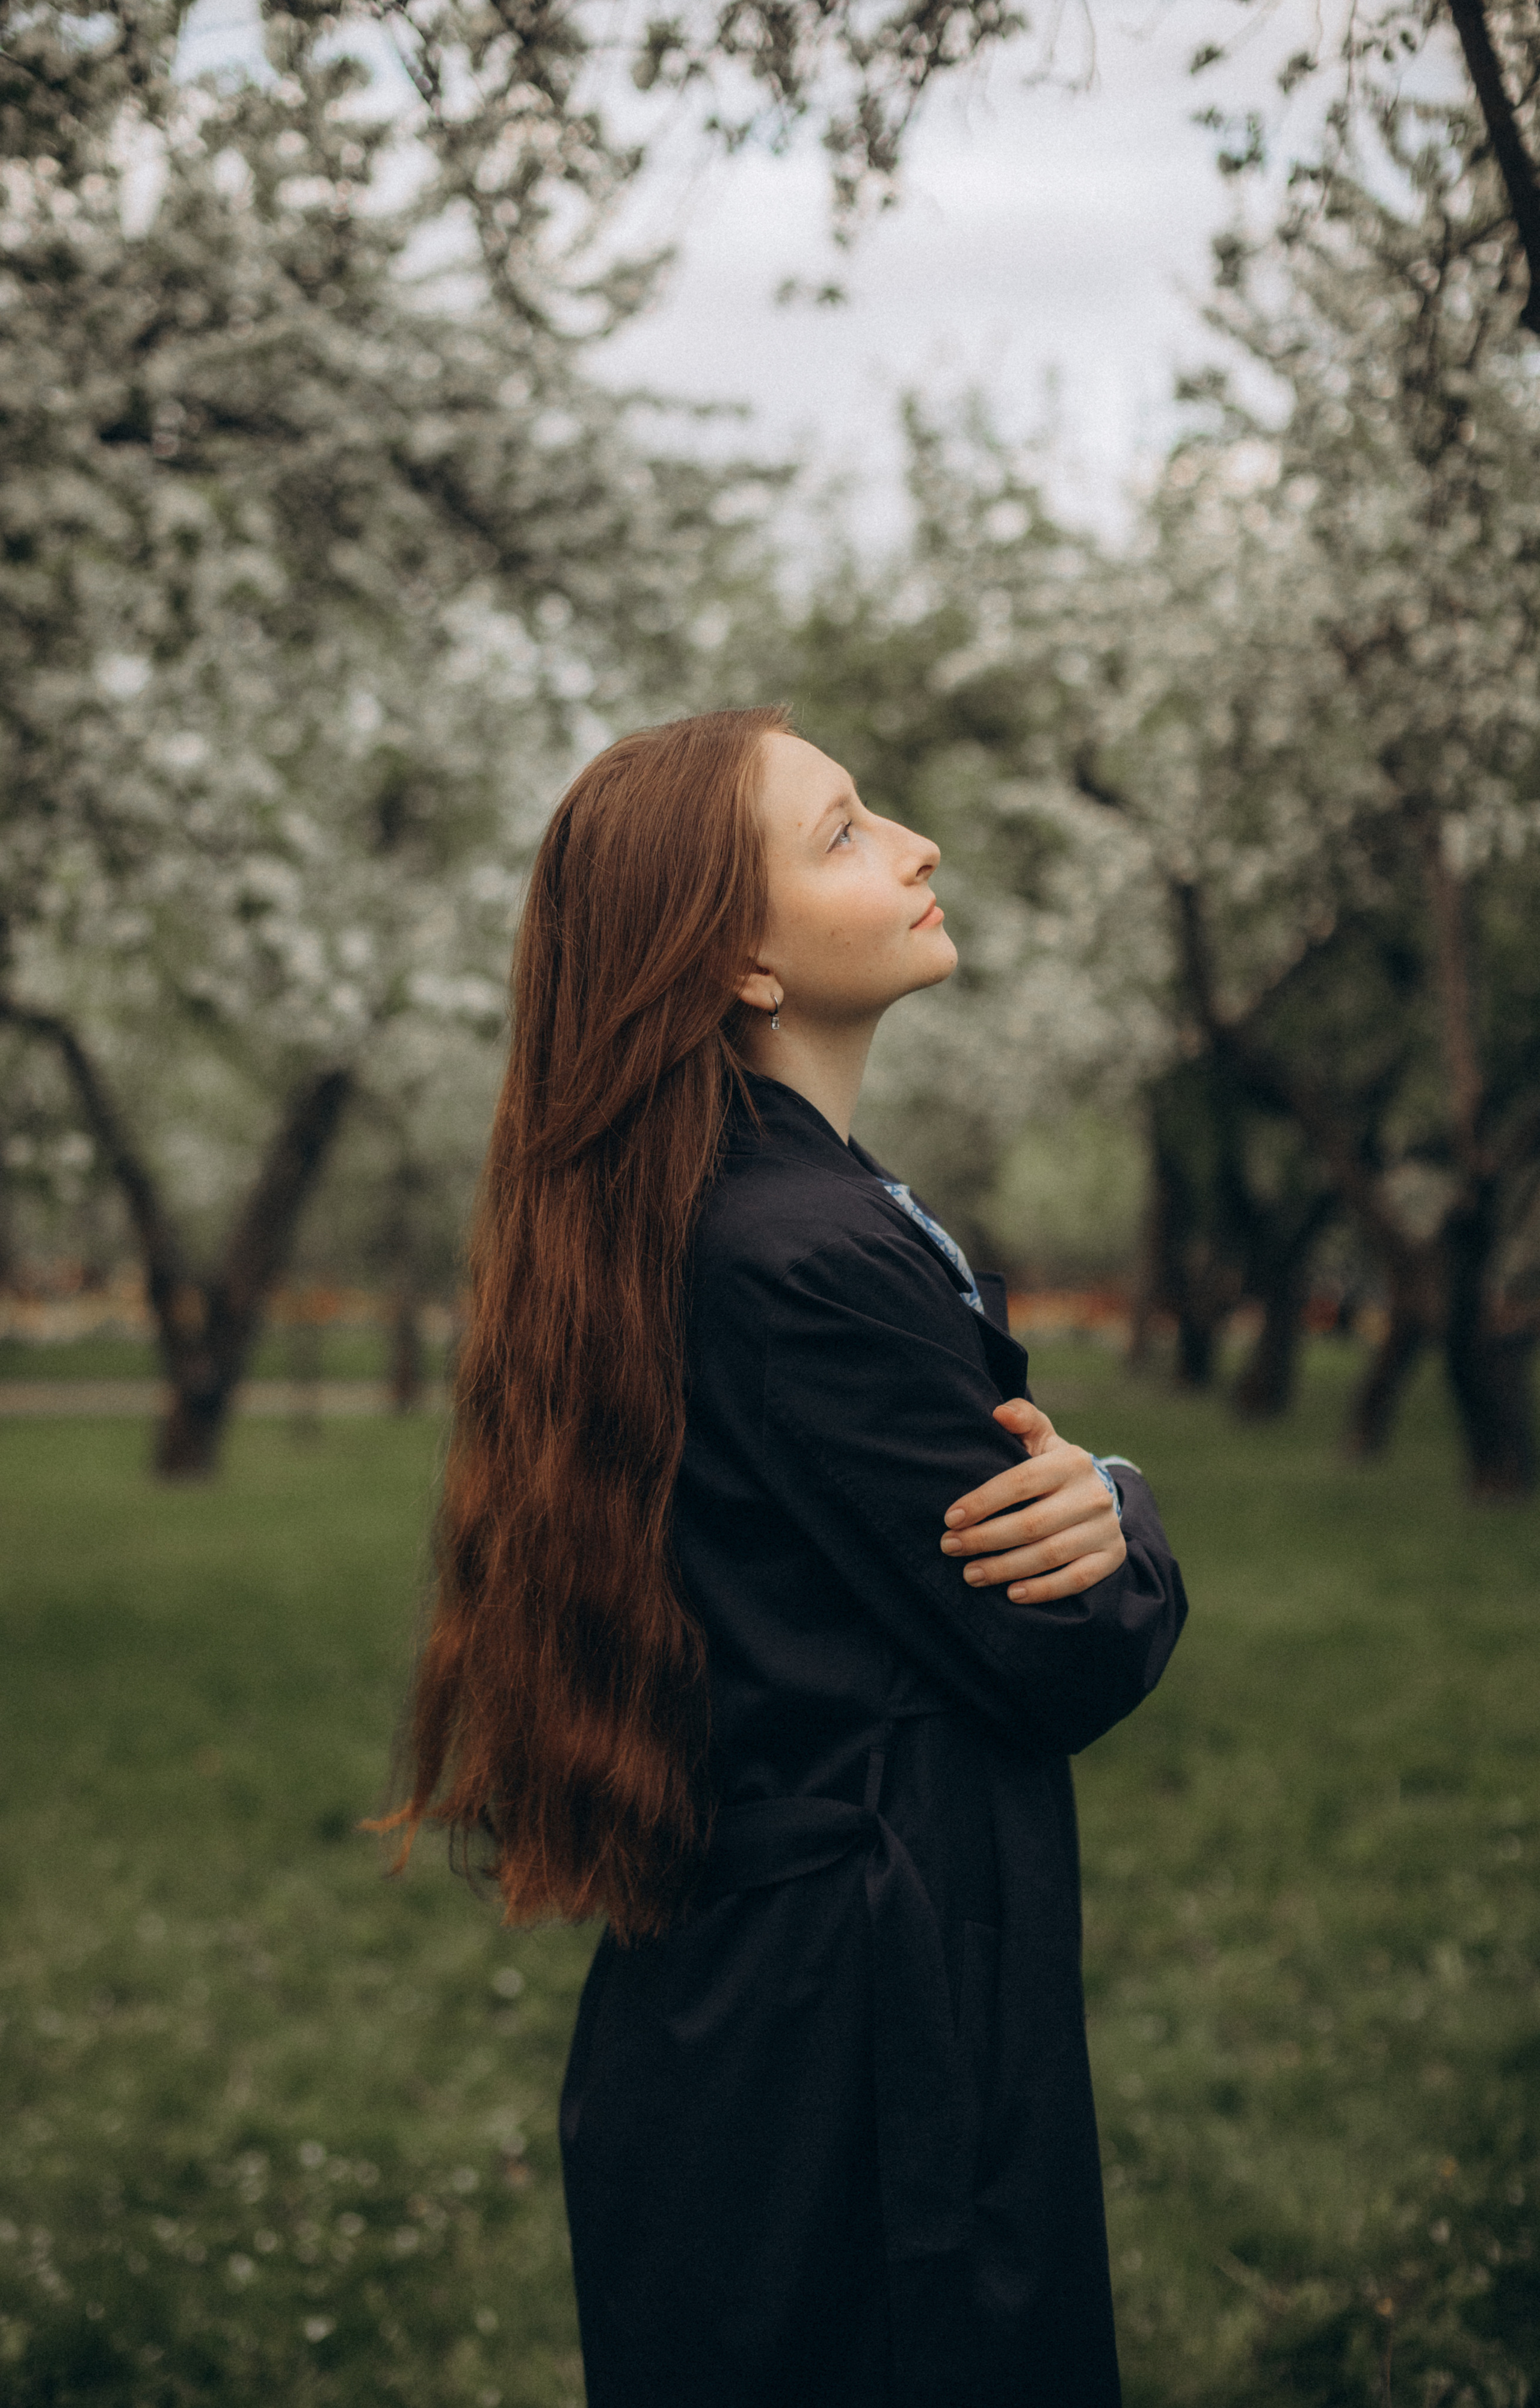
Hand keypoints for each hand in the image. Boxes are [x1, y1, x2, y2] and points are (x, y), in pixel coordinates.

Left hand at [939, 1398, 1126, 1602]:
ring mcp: (1105, 1527)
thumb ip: (1022, 1419)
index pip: (1020, 1482)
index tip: (950, 1519)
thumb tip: (999, 1413)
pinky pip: (1076, 1579)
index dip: (983, 1501)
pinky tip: (1012, 1593)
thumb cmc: (1054, 1466)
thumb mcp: (1041, 1438)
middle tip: (950, 1548)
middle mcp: (1093, 1494)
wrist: (1100, 1494)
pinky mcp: (1112, 1556)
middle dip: (984, 1539)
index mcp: (1071, 1461)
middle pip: (1031, 1523)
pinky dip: (1043, 1589)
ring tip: (971, 1574)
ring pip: (1049, 1554)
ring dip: (1005, 1568)